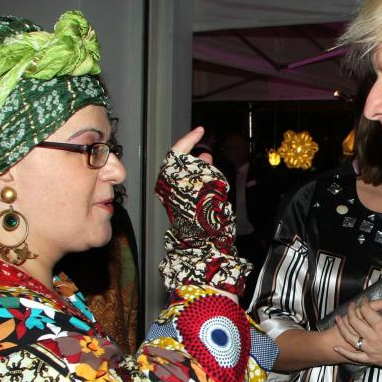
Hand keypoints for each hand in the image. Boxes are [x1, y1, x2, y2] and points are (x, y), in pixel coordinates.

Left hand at [155, 127, 246, 294]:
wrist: (204, 251)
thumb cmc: (207, 222)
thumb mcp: (210, 189)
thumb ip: (205, 172)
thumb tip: (204, 157)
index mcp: (174, 183)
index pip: (177, 154)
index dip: (188, 140)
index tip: (200, 130)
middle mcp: (171, 190)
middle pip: (176, 164)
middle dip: (190, 152)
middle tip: (202, 143)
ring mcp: (174, 200)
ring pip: (181, 176)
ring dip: (194, 166)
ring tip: (208, 160)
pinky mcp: (180, 209)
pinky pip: (185, 187)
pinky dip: (195, 179)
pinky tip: (208, 178)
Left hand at [333, 287, 381, 367]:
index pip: (366, 310)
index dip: (363, 302)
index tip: (363, 299)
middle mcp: (372, 337)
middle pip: (355, 321)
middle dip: (351, 310)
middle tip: (351, 305)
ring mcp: (370, 349)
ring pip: (350, 337)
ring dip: (342, 326)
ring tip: (338, 318)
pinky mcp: (370, 359)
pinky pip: (354, 356)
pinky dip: (344, 352)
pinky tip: (336, 347)